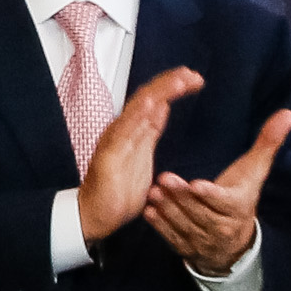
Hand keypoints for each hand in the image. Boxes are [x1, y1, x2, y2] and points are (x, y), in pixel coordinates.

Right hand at [76, 68, 203, 241]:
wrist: (96, 215)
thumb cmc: (118, 191)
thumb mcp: (143, 156)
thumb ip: (151, 131)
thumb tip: (163, 108)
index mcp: (134, 130)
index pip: (155, 100)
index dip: (173, 86)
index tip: (194, 79)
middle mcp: (124, 129)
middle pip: (148, 96)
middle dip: (171, 82)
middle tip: (193, 75)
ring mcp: (115, 139)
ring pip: (139, 106)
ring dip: (160, 91)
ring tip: (180, 81)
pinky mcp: (110, 153)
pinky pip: (125, 129)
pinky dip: (139, 113)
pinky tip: (153, 102)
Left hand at [143, 109, 290, 276]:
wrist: (234, 242)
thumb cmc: (242, 195)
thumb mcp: (256, 170)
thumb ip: (269, 142)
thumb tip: (288, 114)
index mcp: (238, 207)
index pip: (224, 201)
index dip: (210, 194)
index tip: (196, 184)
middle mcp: (222, 227)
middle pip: (200, 212)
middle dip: (182, 197)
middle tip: (164, 180)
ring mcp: (204, 240)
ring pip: (184, 224)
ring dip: (168, 209)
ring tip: (154, 192)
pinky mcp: (187, 247)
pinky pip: (172, 238)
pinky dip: (160, 226)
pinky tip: (149, 212)